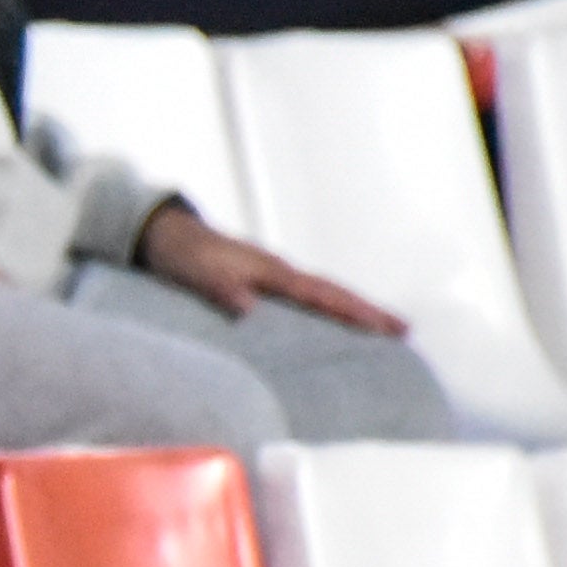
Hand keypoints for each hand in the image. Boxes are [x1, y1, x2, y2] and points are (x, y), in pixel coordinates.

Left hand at [130, 197, 406, 336]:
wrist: (163, 234)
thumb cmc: (181, 255)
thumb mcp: (196, 273)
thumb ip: (221, 288)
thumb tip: (249, 308)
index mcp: (271, 271)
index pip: (323, 295)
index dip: (355, 312)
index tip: (387, 327)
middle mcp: (280, 271)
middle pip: (334, 292)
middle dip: (369, 312)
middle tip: (404, 331)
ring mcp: (274, 275)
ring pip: (324, 293)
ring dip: (353, 310)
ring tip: (383, 330)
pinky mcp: (263, 281)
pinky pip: (307, 297)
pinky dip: (328, 308)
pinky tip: (334, 323)